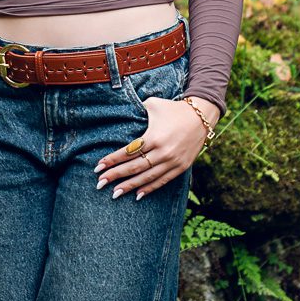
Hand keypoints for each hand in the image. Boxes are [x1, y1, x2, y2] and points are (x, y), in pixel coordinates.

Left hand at [93, 96, 217, 201]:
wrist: (201, 116)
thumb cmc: (173, 109)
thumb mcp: (153, 105)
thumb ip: (137, 112)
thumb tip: (121, 115)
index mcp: (153, 136)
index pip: (128, 152)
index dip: (112, 160)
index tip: (98, 167)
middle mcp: (163, 151)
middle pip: (134, 167)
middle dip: (115, 176)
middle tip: (100, 183)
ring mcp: (172, 161)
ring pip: (147, 177)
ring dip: (130, 186)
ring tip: (115, 194)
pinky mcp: (181, 167)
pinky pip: (162, 181)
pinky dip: (149, 189)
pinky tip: (137, 195)